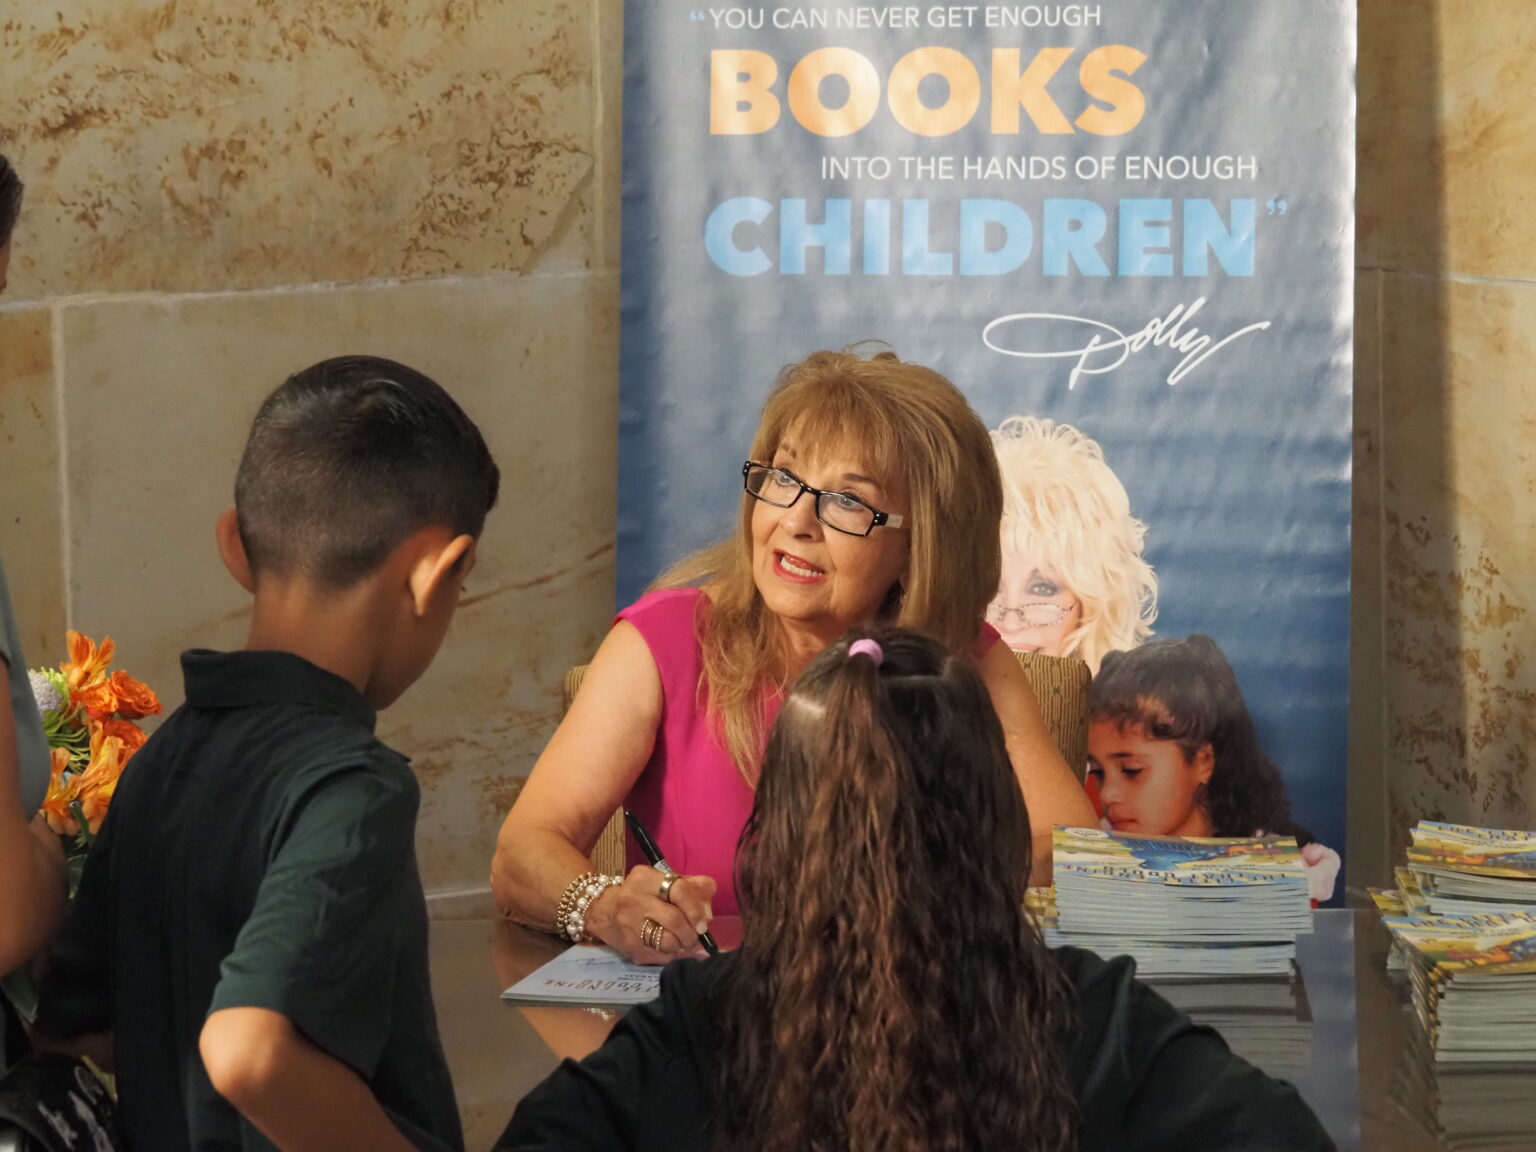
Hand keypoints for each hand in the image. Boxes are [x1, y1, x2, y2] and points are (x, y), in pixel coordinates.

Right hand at [586, 865, 716, 964]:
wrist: (603, 911)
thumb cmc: (640, 893)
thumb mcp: (660, 880)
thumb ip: (690, 887)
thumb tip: (709, 910)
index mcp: (646, 879)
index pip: (678, 890)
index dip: (695, 908)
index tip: (703, 922)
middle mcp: (635, 900)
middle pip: (674, 920)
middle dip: (692, 932)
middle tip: (697, 936)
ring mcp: (630, 927)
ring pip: (668, 942)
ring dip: (684, 946)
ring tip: (686, 943)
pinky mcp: (631, 949)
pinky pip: (661, 957)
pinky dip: (673, 955)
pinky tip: (673, 950)